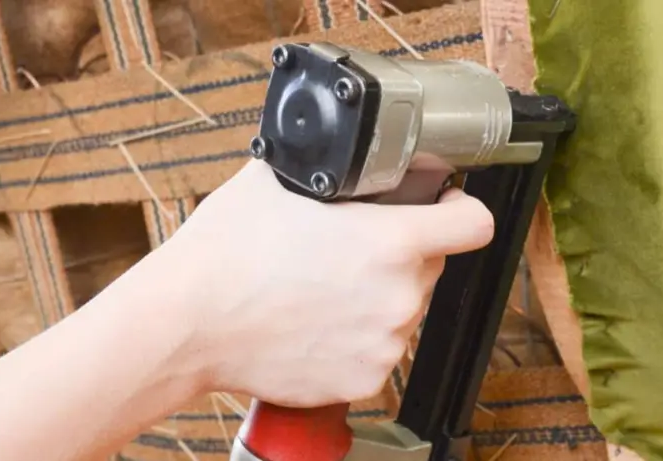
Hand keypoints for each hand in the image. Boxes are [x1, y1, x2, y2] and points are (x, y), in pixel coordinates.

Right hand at [151, 160, 493, 406]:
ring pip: (401, 310)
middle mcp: (398, 297)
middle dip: (401, 255)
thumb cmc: (226, 253)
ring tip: (321, 290)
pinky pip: (375, 351)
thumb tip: (350, 155)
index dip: (461, 209)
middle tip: (350, 250)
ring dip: (375, 299)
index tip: (445, 207)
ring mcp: (382, 343)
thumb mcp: (280, 180)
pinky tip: (312, 323)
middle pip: (430, 266)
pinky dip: (353, 339)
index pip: (475, 224)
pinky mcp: (362, 380)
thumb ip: (332, 168)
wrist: (187, 322)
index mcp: (392, 242)